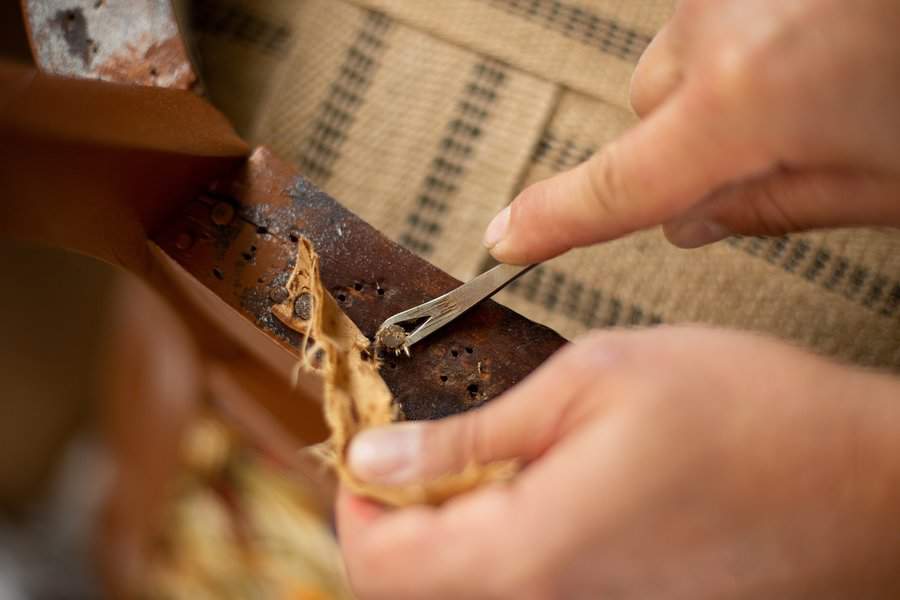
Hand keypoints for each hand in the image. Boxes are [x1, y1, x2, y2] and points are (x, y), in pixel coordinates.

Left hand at [337, 327, 899, 598]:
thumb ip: (469, 436)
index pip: (379, 563)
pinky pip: (527, 581)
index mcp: (528, 552)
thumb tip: (375, 459)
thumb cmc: (745, 416)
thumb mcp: (589, 384)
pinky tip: (539, 474)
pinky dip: (502, 530)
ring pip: (467, 584)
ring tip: (483, 444)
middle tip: (415, 433)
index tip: (367, 438)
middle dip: (393, 508)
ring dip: (447, 518)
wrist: (863, 481)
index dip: (352, 497)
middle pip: (414, 584)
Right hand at [483, 0, 899, 263]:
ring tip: (810, 77)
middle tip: (768, 147)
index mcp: (748, 102)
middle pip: (648, 110)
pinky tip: (808, 36)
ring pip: (678, 59)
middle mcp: (719, 30)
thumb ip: (773, 207)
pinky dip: (741, 38)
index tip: (504, 240)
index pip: (616, 187)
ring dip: (719, 85)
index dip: (554, 222)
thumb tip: (691, 220)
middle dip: (687, 141)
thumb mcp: (883, 179)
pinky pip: (710, 13)